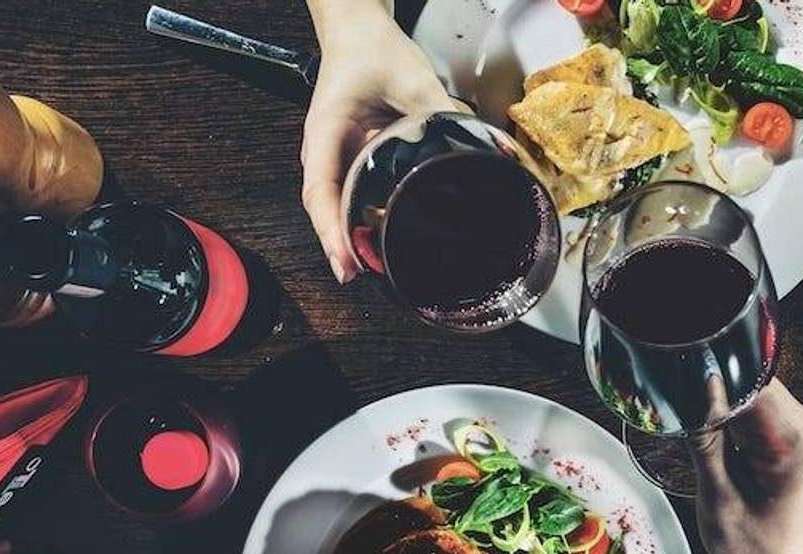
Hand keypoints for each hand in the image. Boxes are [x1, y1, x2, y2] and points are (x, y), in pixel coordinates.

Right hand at [300, 2, 455, 282]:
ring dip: (353, 237)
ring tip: (378, 265)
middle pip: (325, 209)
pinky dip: (365, 218)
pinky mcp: (351, 159)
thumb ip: (443, 114)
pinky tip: (385, 235)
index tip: (346, 261)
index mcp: (326, 131)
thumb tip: (482, 148)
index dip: (331, 231)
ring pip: (337, 207)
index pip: (320, 191)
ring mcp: (335, 157)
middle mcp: (323, 150)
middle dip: (342, 245)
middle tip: (365, 275)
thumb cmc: (371, 50)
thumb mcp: (412, 80)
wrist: (358, 30)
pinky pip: (352, 195)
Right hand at [688, 380, 802, 553]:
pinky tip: (725, 451)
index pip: (748, 383)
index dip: (710, 383)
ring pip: (750, 392)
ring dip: (723, 412)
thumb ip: (705, 440)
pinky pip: (757, 408)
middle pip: (750, 382)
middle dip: (714, 398)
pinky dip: (733, 421)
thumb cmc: (757, 551)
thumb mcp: (718, 499)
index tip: (682, 396)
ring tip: (714, 452)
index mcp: (795, 444)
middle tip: (692, 434)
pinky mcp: (795, 433)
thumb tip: (695, 390)